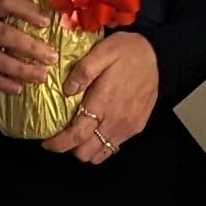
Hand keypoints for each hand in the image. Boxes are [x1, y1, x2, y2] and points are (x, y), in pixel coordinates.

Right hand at [0, 0, 54, 94]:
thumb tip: (45, 17)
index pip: (4, 4)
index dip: (26, 11)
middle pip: (3, 35)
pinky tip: (19, 88)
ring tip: (41, 76)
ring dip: (21, 69)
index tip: (45, 21)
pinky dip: (3, 83)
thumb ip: (9, 10)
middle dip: (29, 47)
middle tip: (51, 56)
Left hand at [47, 27, 157, 164]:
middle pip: (86, 152)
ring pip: (100, 154)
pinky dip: (101, 145)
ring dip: (86, 148)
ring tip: (79, 133)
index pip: (76, 135)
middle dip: (70, 148)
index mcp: (103, 103)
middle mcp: (115, 121)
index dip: (58, 143)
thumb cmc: (128, 52)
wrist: (159, 56)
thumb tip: (66, 90)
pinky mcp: (136, 127)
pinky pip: (114, 146)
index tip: (46, 142)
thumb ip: (83, 71)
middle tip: (62, 134)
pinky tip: (97, 129)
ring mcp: (127, 127)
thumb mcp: (102, 51)